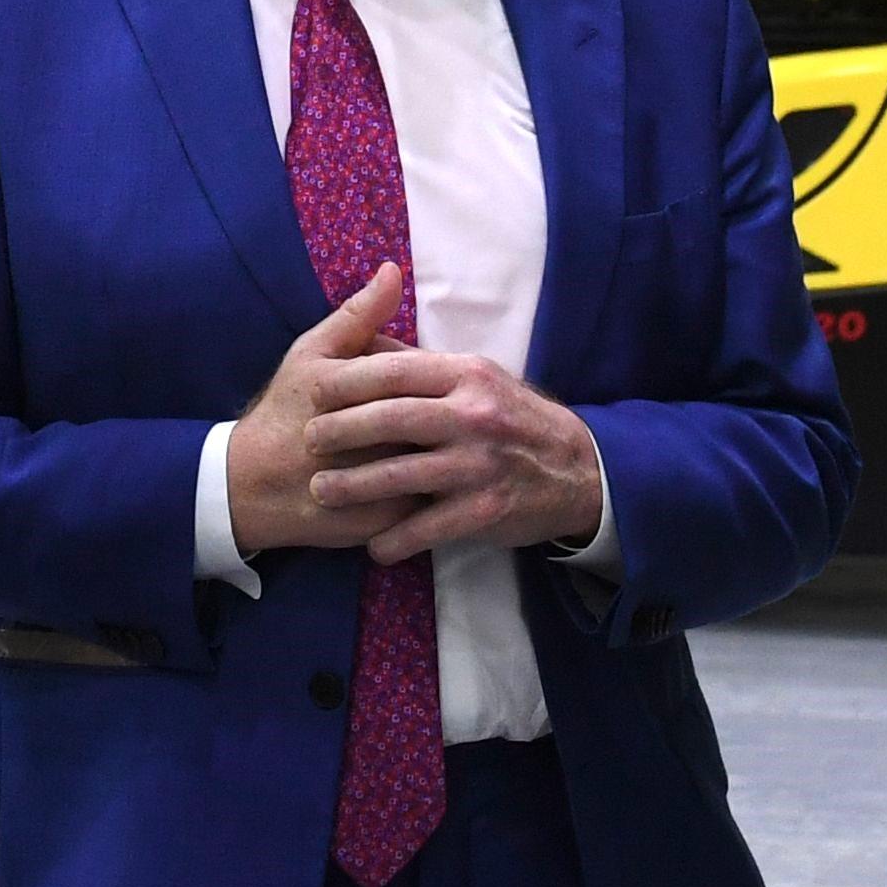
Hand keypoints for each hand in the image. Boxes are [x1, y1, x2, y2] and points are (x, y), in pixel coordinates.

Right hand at [225, 267, 425, 555]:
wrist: (249, 486)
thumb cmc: (285, 410)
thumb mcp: (312, 353)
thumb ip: (357, 315)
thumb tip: (392, 270)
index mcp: (335, 387)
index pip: (402, 372)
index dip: (422, 373)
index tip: (433, 379)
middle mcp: (353, 436)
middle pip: (426, 417)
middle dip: (444, 413)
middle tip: (452, 411)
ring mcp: (367, 482)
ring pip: (433, 461)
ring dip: (449, 452)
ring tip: (455, 444)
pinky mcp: (376, 521)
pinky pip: (428, 503)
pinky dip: (440, 488)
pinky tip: (443, 478)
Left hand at [302, 346, 604, 563]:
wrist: (578, 469)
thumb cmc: (512, 417)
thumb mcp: (478, 377)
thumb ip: (422, 366)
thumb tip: (364, 341)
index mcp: (467, 375)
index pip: (397, 371)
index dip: (349, 382)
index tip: (314, 391)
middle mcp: (474, 416)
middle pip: (393, 419)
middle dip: (343, 430)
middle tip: (308, 440)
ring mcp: (480, 465)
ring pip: (403, 476)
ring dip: (355, 486)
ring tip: (321, 490)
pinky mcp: (485, 510)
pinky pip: (428, 528)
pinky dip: (395, 539)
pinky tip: (372, 545)